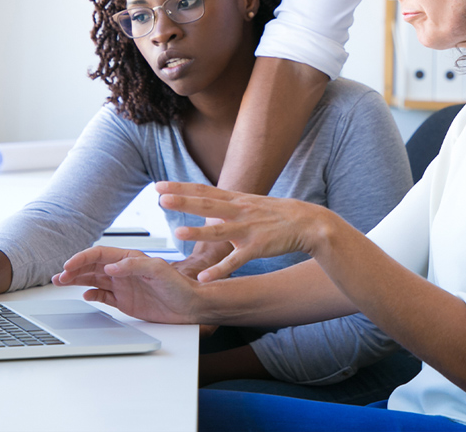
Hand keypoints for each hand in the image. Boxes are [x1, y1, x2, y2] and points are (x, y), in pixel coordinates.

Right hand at [53, 246, 201, 323]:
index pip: (100, 255)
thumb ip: (134, 266)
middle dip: (74, 270)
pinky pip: (103, 296)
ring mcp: (124, 286)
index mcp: (130, 259)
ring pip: (94, 280)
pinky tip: (84, 296)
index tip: (69, 265)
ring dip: (78, 281)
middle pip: (93, 267)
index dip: (83, 258)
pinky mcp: (126, 301)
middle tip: (59, 276)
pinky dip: (92, 295)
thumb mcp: (158, 271)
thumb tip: (110, 267)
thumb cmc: (180, 285)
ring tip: (61, 282)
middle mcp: (124, 271)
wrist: (191, 305)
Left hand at [156, 181, 329, 281]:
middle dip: (184, 202)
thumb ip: (226, 204)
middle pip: (207, 205)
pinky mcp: (258, 248)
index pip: (203, 191)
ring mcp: (248, 230)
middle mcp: (239, 211)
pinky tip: (205, 279)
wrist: (307, 222)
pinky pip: (236, 261)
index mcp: (236, 200)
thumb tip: (204, 204)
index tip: (158, 186)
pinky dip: (220, 270)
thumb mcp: (249, 203)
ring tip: (177, 233)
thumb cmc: (276, 214)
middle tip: (161, 199)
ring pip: (220, 231)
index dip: (181, 188)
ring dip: (198, 232)